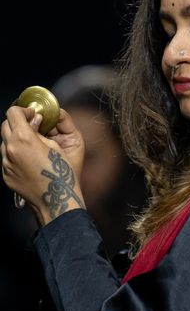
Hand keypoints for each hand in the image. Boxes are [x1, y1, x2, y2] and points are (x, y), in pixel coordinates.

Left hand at [1, 106, 85, 224]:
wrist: (56, 200)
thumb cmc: (63, 173)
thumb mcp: (58, 146)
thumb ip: (43, 130)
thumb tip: (35, 120)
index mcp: (24, 138)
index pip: (13, 113)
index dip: (23, 110)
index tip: (32, 115)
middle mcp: (10, 149)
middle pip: (5, 125)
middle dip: (18, 122)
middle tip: (32, 127)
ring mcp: (6, 164)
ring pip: (4, 142)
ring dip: (15, 139)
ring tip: (32, 146)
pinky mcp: (6, 175)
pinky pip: (7, 158)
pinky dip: (15, 154)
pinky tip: (30, 161)